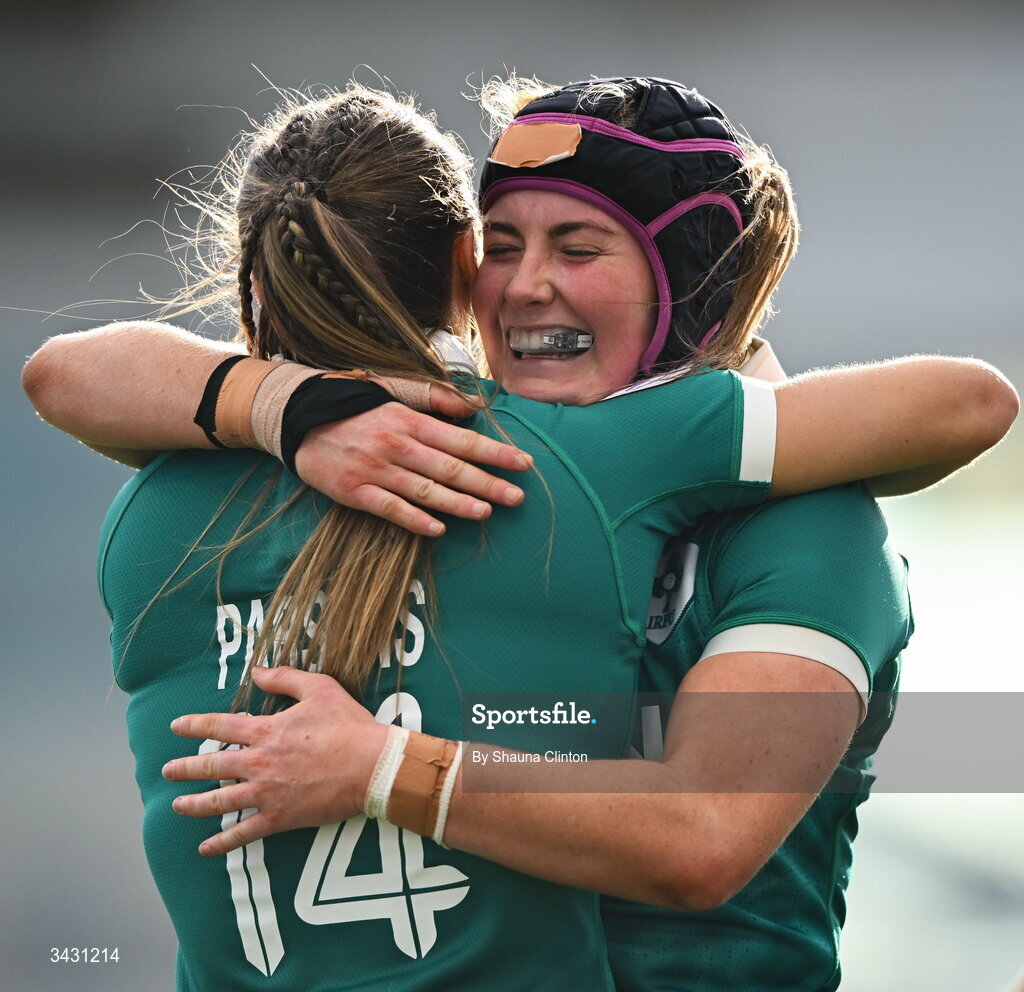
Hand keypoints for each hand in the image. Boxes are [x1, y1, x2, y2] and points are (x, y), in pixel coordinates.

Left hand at [162, 666, 387, 855]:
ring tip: (176, 805)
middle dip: (184, 768)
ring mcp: (266, 793)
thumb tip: (257, 672)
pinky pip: (243, 834)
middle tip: (167, 770)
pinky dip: (222, 842)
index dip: (194, 725)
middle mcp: (258, 763)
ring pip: (218, 802)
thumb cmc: (348, 725)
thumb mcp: (320, 688)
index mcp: (265, 731)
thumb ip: (285, 678)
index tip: (176, 726)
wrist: (371, 766)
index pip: (219, 726)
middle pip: (210, 767)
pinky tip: (205, 847)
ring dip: (193, 804)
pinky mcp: (280, 817)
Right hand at [294, 395, 532, 536]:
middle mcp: (397, 444)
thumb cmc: (355, 406)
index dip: (495, 453)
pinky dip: (414, 519)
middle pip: (449, 468)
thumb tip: (476, 405)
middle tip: (516, 497)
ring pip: (424, 490)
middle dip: (486, 482)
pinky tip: (438, 529)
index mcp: (410, 420)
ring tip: (485, 511)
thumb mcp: (396, 392)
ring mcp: (375, 469)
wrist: (299, 416)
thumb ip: (437, 399)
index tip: (524, 464)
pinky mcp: (354, 490)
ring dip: (457, 502)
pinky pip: (389, 508)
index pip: (461, 440)